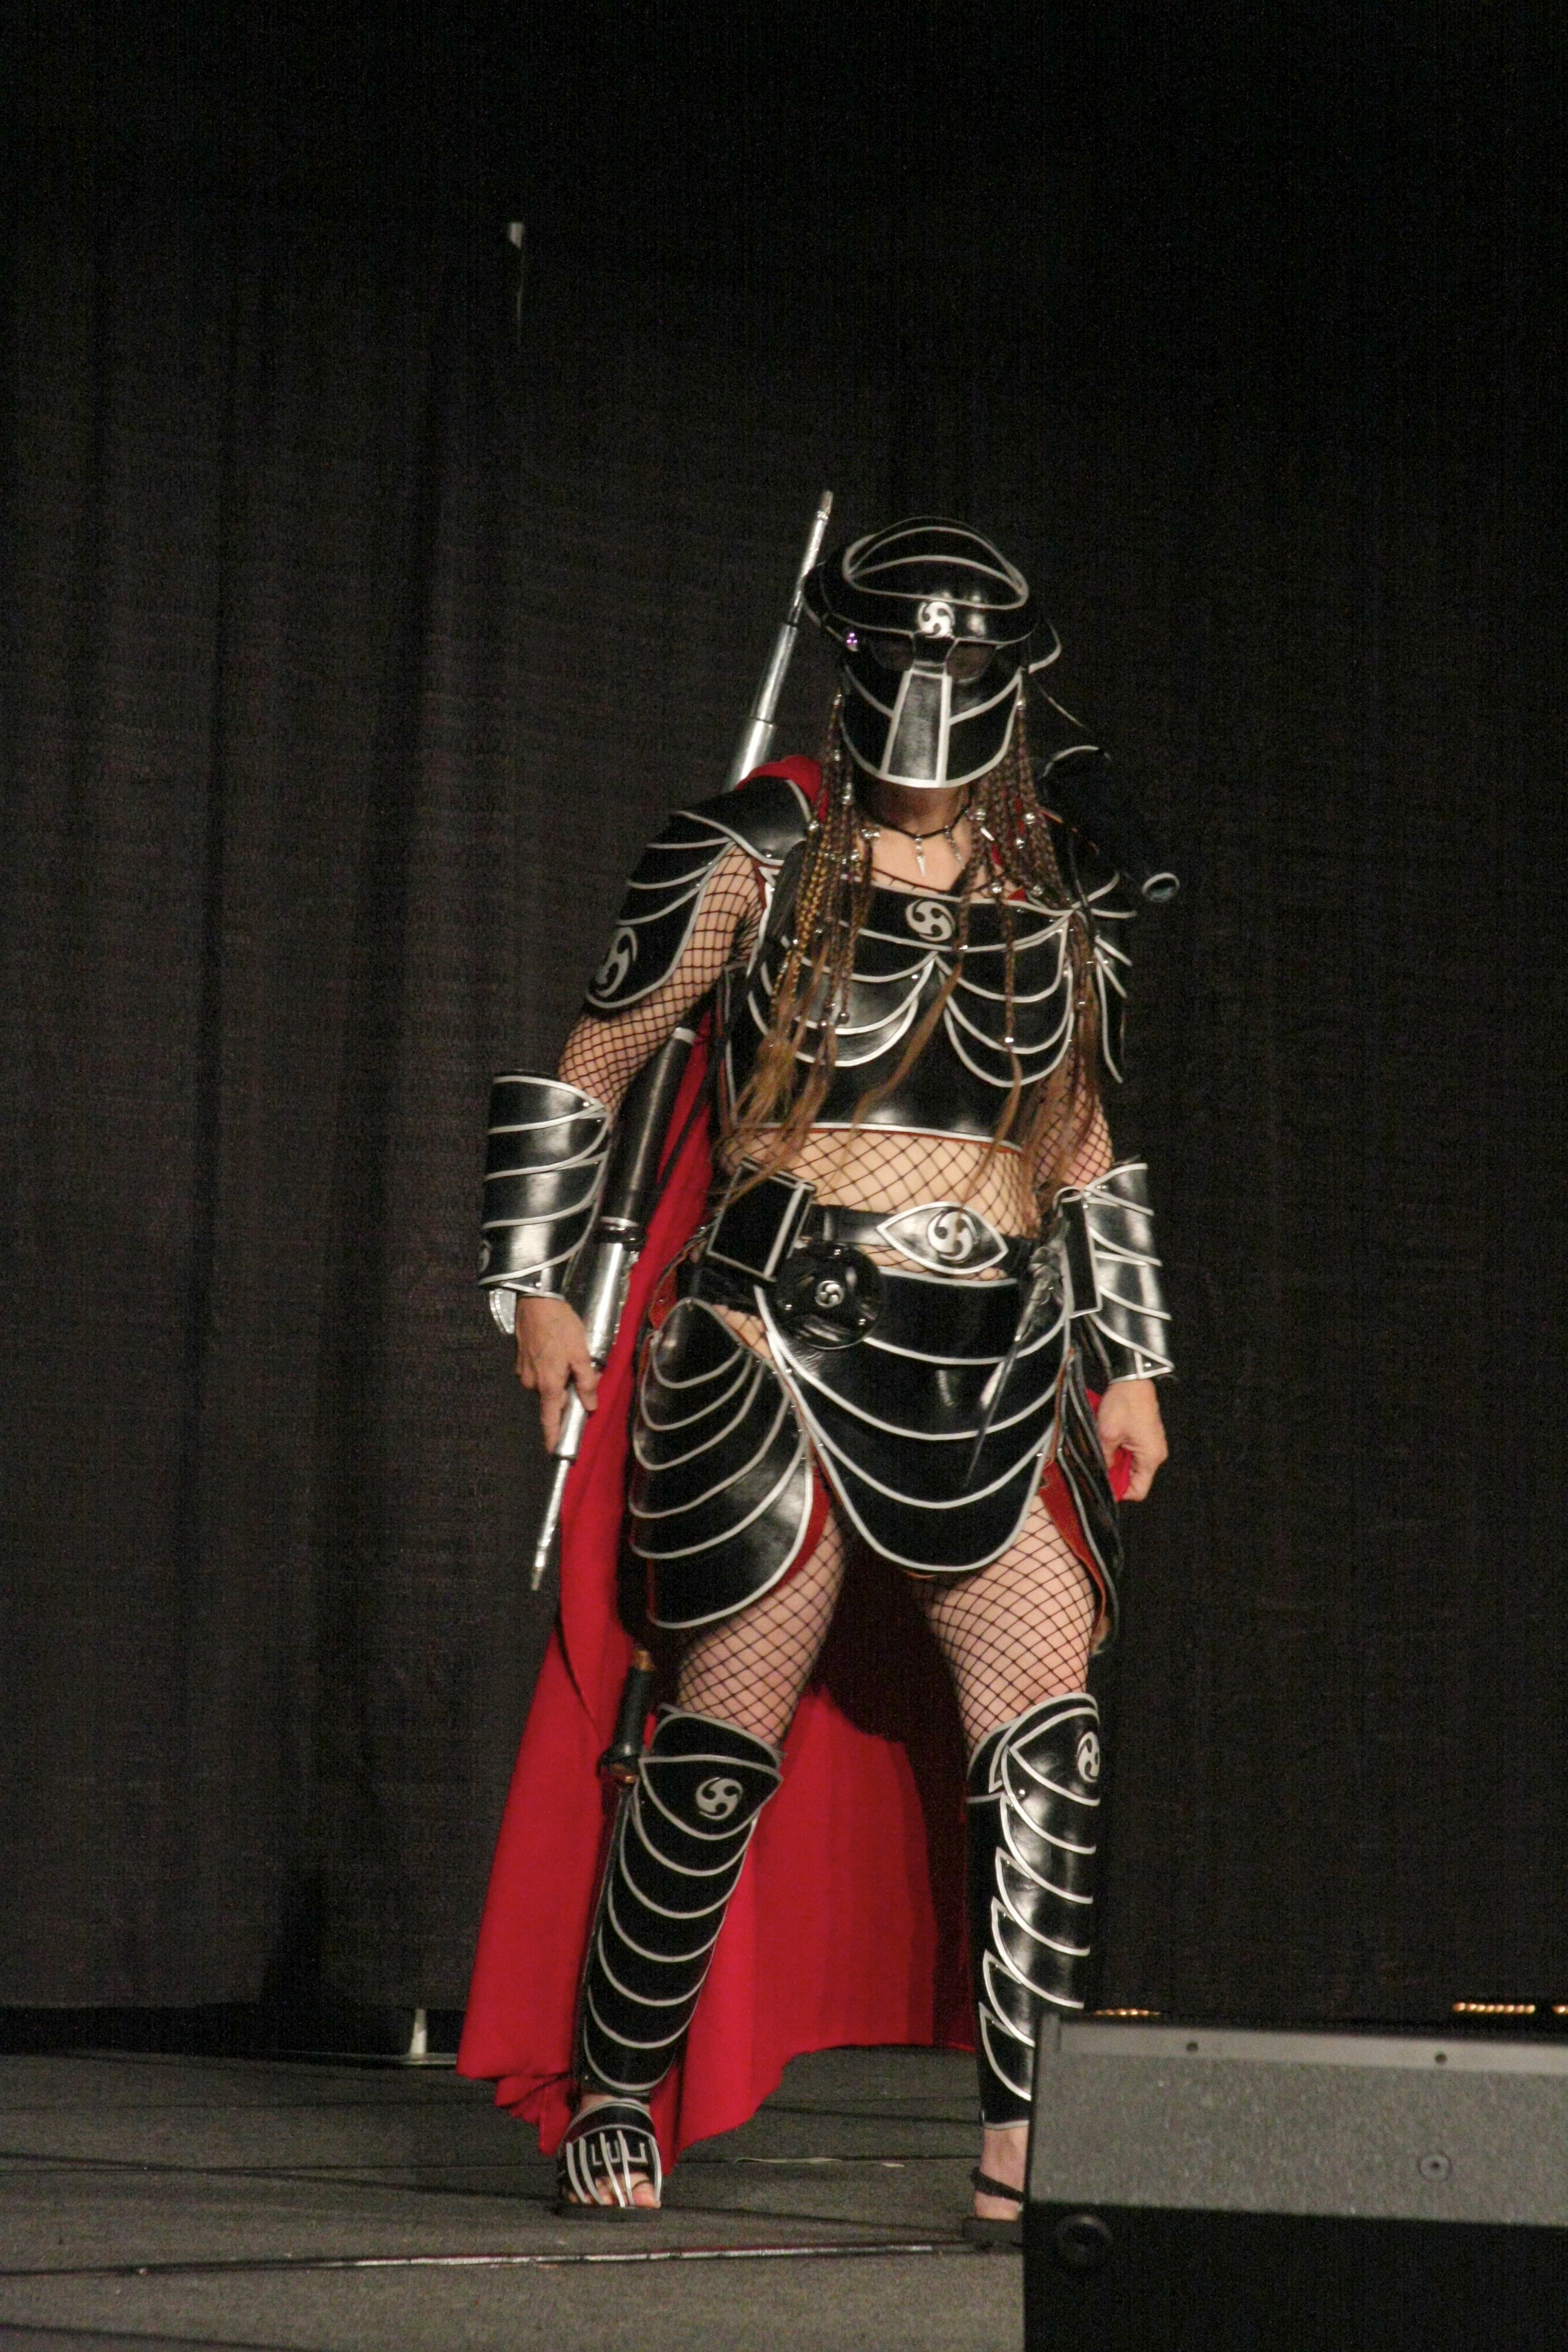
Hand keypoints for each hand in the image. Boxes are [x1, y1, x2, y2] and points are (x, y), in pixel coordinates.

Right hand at [515, 1295, 598, 1451]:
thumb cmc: (560, 1326)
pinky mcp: (521, 1361)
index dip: (553, 1438)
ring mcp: (524, 1372)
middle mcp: (533, 1383)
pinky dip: (548, 1369)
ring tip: (568, 1357)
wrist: (535, 1301)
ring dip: (558, 1379)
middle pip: (552, 1400)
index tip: (554, 1452)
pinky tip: (556, 1351)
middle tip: (578, 1376)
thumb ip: (587, 1382)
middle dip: (565, 1395)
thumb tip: (591, 1405)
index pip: (550, 1420)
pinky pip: (538, 1374)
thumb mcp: (581, 1353)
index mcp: (549, 1385)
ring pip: (545, 1385)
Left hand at [1096, 1377, 1167, 1501]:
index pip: (1138, 1491)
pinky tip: (1108, 1442)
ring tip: (1102, 1450)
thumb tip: (1102, 1473)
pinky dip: (1119, 1451)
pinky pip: (1132, 1453)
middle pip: (1134, 1478)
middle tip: (1097, 1464)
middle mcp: (1155, 1454)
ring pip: (1131, 1465)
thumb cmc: (1124, 1404)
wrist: (1133, 1380)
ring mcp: (1152, 1445)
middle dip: (1114, 1474)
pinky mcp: (1147, 1437)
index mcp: (1150, 1457)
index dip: (1120, 1491)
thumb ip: (1105, 1458)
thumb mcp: (1107, 1434)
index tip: (1102, 1484)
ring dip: (1115, 1460)